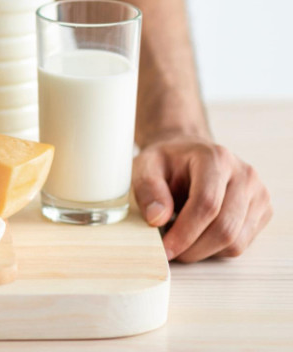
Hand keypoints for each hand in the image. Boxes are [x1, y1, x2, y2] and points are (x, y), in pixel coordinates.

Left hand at [132, 136, 271, 262]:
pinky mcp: (262, 211)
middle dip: (193, 248)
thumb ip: (149, 189)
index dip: (185, 232)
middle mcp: (244, 175)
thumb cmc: (167, 162)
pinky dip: (216, 249)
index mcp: (215, 158)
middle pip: (224, 227)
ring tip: (180, 240)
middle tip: (169, 253)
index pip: (206, 203)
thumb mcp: (145, 167)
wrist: (188, 155)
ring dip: (203, 251)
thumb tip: (157, 218)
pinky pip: (241, 244)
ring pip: (236, 241)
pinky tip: (197, 236)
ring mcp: (258, 194)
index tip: (165, 248)